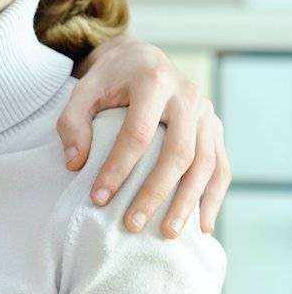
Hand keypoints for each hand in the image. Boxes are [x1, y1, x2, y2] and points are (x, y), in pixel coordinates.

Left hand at [57, 38, 229, 237]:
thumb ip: (72, 124)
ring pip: (205, 163)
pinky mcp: (216, 128)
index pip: (137, 133)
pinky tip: (201, 226)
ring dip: (188, 202)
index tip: (98, 198)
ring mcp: (207, 113)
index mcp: (153, 82)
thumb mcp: (83, 91)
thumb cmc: (109, 80)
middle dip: (155, 192)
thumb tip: (76, 165)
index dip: (118, 168)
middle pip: (179, 152)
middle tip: (132, 224)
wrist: (143, 59)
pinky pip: (221, 166)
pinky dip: (213, 198)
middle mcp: (187, 96)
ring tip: (167, 233)